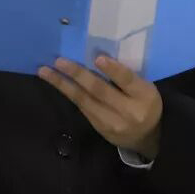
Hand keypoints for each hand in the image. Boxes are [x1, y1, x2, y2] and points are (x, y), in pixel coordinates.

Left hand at [38, 55, 161, 158]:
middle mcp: (128, 111)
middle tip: (59, 61)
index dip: (113, 69)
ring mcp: (111, 122)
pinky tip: (57, 83)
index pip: (128, 80)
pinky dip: (69, 93)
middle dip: (78, 74)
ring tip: (45, 71)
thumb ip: (126, 77)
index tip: (97, 57)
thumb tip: (96, 55)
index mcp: (145, 96)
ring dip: (63, 84)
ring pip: (84, 100)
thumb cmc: (145, 103)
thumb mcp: (145, 88)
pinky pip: (82, 108)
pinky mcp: (99, 128)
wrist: (148, 138)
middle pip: (100, 90)